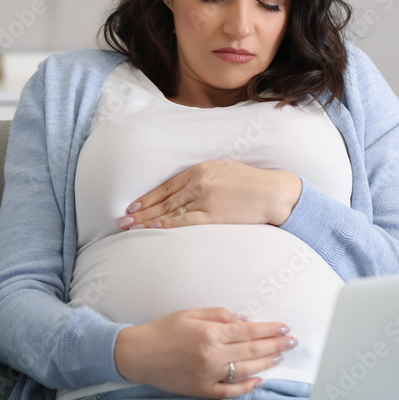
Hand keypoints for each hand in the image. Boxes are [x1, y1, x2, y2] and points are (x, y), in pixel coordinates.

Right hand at [112, 307, 297, 398]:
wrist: (137, 355)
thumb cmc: (162, 330)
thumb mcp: (191, 313)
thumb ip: (219, 315)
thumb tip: (244, 321)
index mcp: (210, 333)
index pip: (249, 331)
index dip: (269, 330)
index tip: (284, 328)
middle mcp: (212, 355)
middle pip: (253, 349)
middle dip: (276, 345)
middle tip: (292, 341)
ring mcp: (208, 375)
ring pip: (246, 370)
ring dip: (267, 362)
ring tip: (280, 356)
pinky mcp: (201, 390)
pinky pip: (230, 391)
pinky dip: (247, 387)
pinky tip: (260, 379)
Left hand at [117, 159, 301, 229]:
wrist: (275, 193)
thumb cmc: (254, 183)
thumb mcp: (227, 170)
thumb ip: (206, 178)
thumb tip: (189, 189)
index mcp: (201, 168)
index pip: (167, 186)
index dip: (148, 197)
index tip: (133, 206)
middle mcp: (199, 182)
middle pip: (163, 199)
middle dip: (141, 211)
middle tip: (122, 220)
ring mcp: (205, 198)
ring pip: (169, 211)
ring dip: (147, 221)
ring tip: (131, 228)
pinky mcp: (213, 214)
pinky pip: (183, 222)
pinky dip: (165, 226)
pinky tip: (152, 230)